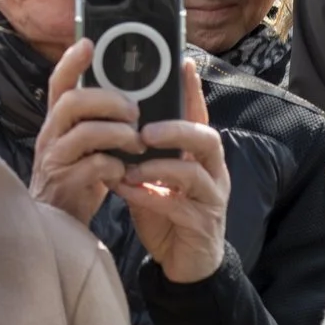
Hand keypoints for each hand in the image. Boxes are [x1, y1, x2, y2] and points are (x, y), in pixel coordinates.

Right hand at [32, 41, 151, 225]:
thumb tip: (135, 96)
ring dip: (117, 133)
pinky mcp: (64, 184)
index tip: (90, 43)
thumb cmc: (79, 177)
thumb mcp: (86, 144)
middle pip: (71, 102)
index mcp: (58, 121)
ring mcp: (55, 159)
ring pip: (83, 133)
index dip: (72, 61)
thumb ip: (100, 121)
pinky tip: (123, 171)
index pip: (58, 83)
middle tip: (134, 109)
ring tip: (137, 141)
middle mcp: (51, 135)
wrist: (59, 223)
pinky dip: (113, 166)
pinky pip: (91, 167)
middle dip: (107, 100)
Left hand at [110, 59, 230, 284]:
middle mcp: (212, 171)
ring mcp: (211, 198)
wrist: (184, 262)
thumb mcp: (151, 175)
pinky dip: (149, 196)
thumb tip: (112, 119)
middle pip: (207, 139)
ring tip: (131, 167)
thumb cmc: (165, 210)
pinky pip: (178, 206)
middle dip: (176, 130)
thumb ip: (140, 151)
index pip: (199, 115)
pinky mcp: (201, 224)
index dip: (192, 90)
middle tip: (144, 131)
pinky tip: (127, 191)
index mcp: (199, 155)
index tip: (182, 62)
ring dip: (159, 167)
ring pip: (195, 173)